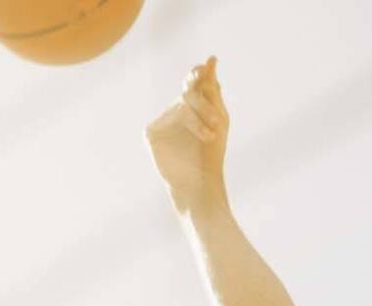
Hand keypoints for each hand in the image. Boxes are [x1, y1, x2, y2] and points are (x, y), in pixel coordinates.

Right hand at [146, 57, 227, 211]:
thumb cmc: (212, 153)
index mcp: (191, 107)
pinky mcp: (152, 132)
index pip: (192, 82)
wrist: (202, 181)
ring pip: (181, 104)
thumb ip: (212, 89)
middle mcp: (175, 111)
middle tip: (219, 118)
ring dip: (201, 115)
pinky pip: (170, 117)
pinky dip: (192, 123)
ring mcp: (162, 122)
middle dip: (204, 101)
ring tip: (213, 134)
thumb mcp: (218, 118)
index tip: (207, 67)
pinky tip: (204, 137)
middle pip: (187, 91)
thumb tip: (210, 58)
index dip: (198, 73)